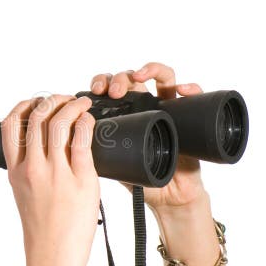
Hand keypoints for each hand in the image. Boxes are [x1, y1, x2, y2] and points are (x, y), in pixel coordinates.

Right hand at [0, 94, 100, 265]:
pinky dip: (85, 121)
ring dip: (71, 105)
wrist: (54, 259)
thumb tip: (48, 148)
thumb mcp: (25, 196)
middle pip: (36, 117)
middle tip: (65, 99)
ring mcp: (56, 174)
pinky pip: (82, 139)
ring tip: (81, 103)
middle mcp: (32, 169)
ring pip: (58, 122)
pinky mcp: (81, 180)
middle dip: (52, 100)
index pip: (11, 125)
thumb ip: (31, 171)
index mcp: (15, 172)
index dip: (24, 105)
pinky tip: (90, 119)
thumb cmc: (43, 232)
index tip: (38, 102)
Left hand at [89, 61, 207, 211]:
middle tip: (111, 92)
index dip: (101, 83)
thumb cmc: (141, 176)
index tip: (92, 91)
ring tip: (138, 78)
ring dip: (149, 70)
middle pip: (133, 78)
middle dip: (119, 78)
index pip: (112, 87)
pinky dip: (190, 88)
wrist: (169, 195)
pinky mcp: (188, 117)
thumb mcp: (112, 162)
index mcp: (125, 113)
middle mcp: (146, 106)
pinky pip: (194, 96)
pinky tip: (180, 90)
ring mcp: (168, 108)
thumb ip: (94, 149)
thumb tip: (71, 139)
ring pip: (162, 77)